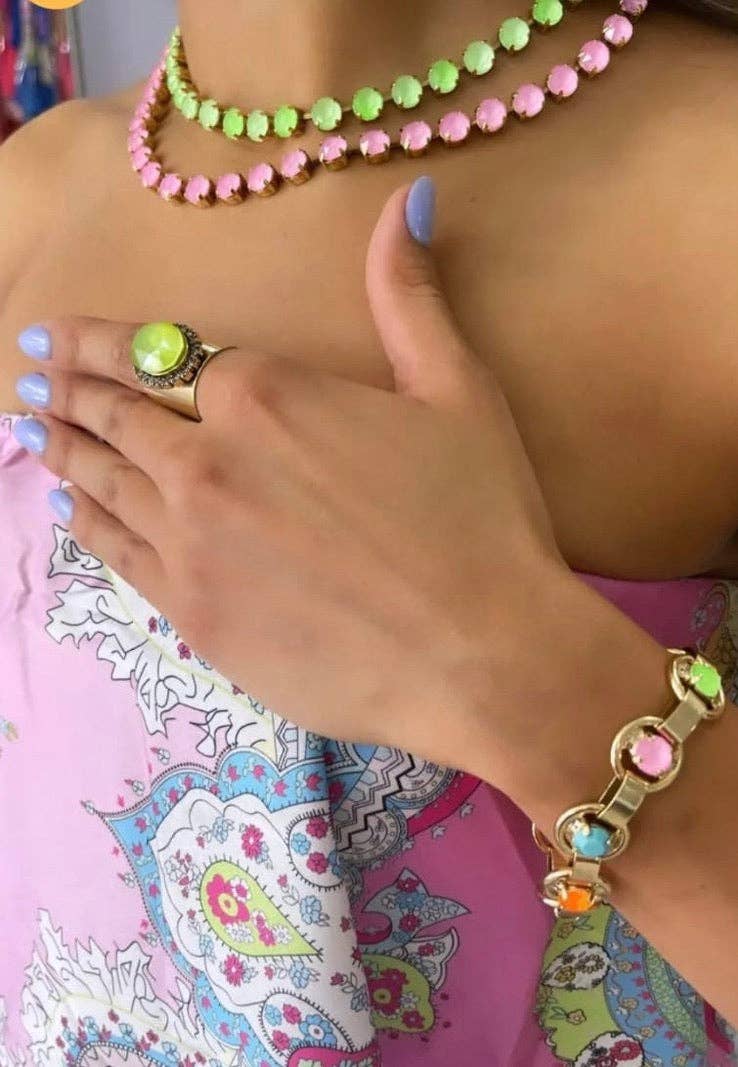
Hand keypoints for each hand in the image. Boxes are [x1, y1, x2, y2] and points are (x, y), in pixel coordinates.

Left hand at [14, 181, 585, 780]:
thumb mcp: (457, 391)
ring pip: (100, 481)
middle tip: (27, 374)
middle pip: (114, 413)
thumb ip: (409, 296)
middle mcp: (205, 460)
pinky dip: (86, 522)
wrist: (478, 656)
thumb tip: (403, 200)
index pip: (156, 353)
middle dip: (65, 387)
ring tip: (32, 428)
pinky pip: (115, 554)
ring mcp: (189, 542)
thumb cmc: (479, 519)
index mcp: (263, 393)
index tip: (51, 335)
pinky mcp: (191, 615)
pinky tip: (71, 507)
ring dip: (61, 447)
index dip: (96, 341)